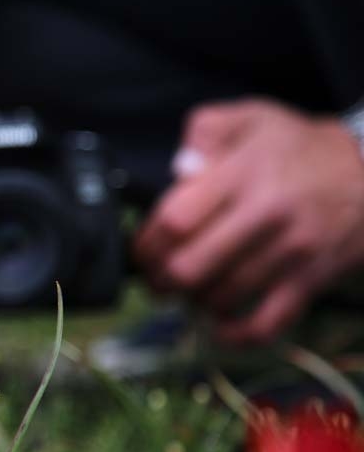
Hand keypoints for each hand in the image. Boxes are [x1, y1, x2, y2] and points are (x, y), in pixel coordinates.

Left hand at [136, 99, 363, 340]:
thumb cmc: (296, 147)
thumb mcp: (250, 117)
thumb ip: (204, 130)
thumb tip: (178, 166)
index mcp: (242, 174)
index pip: (176, 220)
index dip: (147, 243)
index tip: (141, 250)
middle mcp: (265, 214)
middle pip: (191, 267)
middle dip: (160, 280)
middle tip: (155, 278)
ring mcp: (290, 251)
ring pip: (222, 297)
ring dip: (192, 302)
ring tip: (186, 291)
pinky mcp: (310, 280)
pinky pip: (268, 323)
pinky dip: (236, 335)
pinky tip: (219, 327)